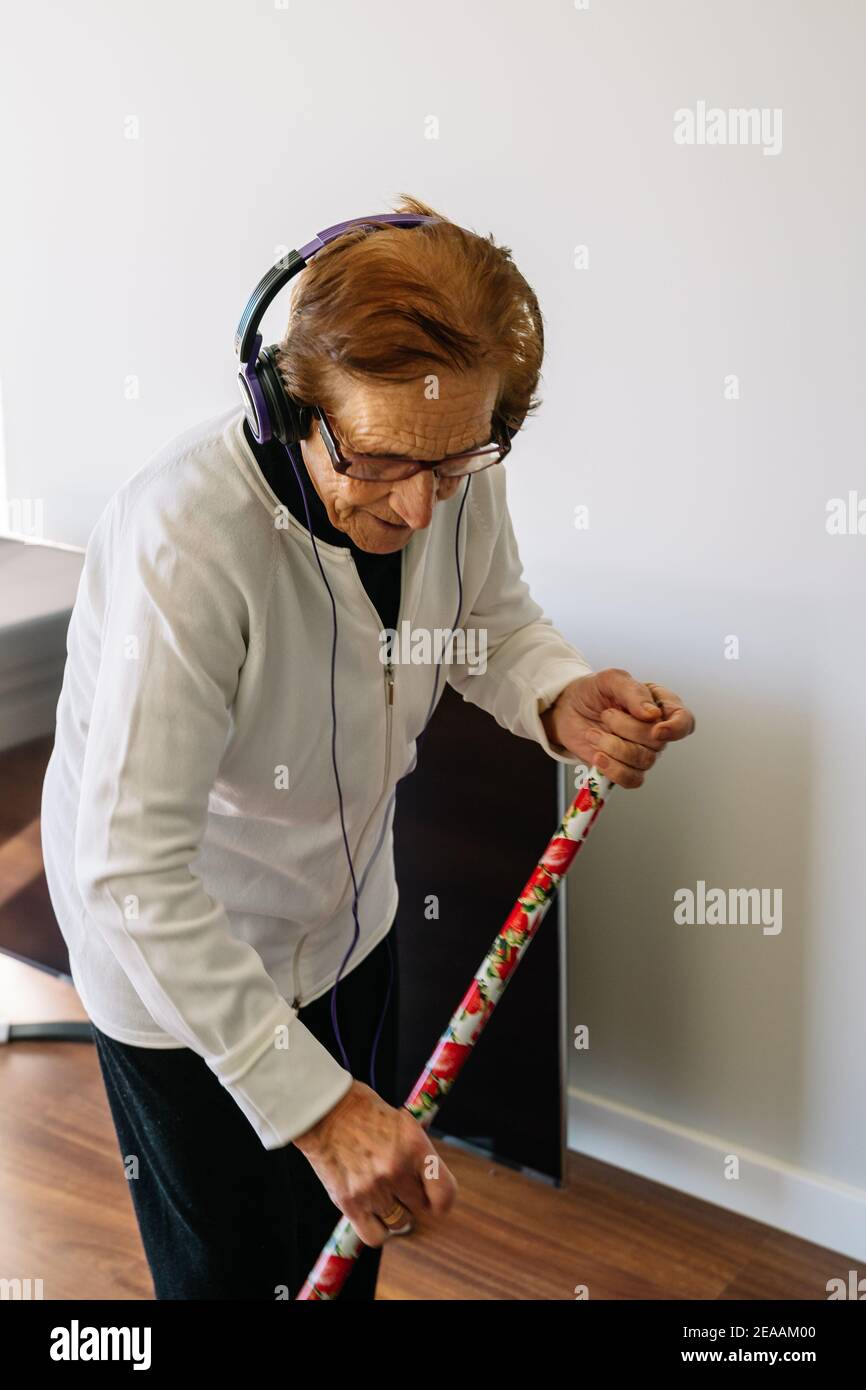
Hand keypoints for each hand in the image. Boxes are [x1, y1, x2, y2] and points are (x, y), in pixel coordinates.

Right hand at [292, 1079, 457, 1247]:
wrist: (324, 1111)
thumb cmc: (363, 1110)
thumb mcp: (402, 1122)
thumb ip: (417, 1153)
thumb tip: (429, 1179)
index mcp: (415, 1146)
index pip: (444, 1193)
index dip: (441, 1200)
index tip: (433, 1199)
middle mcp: (396, 1170)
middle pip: (419, 1207)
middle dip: (412, 1198)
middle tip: (398, 1186)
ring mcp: (373, 1188)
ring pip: (398, 1223)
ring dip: (393, 1213)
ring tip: (381, 1195)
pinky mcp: (350, 1203)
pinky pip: (375, 1235)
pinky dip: (375, 1229)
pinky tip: (370, 1213)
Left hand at [540, 668, 695, 788]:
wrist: (566, 710)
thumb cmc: (591, 692)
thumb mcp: (610, 679)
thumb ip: (633, 691)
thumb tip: (653, 714)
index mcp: (660, 705)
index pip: (685, 721)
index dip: (675, 729)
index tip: (656, 729)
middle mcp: (656, 730)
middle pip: (658, 742)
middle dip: (626, 729)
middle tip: (606, 714)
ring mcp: (642, 751)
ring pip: (643, 761)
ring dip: (614, 747)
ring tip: (594, 733)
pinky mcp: (626, 768)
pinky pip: (632, 779)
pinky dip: (613, 770)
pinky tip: (598, 756)